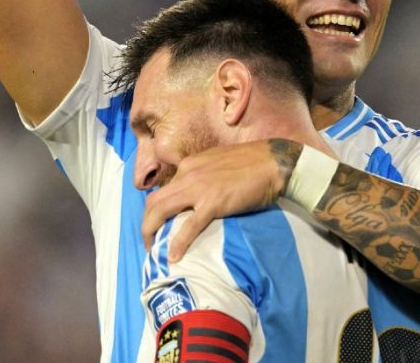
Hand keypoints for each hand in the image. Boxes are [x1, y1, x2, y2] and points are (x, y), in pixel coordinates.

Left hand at [141, 138, 297, 260]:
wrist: (273, 162)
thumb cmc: (252, 163)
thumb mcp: (218, 163)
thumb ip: (204, 175)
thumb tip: (197, 193)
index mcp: (189, 165)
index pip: (164, 190)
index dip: (156, 209)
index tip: (158, 224)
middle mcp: (188, 174)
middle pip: (154, 201)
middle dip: (146, 223)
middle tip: (149, 241)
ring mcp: (199, 188)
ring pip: (162, 211)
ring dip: (151, 231)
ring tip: (152, 249)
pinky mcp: (213, 202)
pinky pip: (189, 226)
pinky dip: (178, 242)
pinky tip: (174, 257)